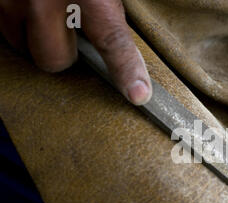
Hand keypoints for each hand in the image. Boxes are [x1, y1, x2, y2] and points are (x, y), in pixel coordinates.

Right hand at [0, 0, 150, 104]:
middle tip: (70, 33)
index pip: (113, 41)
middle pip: (54, 60)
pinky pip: (5, 28)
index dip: (127, 71)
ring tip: (47, 16)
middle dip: (63, 54)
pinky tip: (28, 6)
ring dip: (37, 39)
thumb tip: (122, 25)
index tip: (138, 93)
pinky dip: (18, 24)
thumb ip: (110, 2)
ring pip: (24, 46)